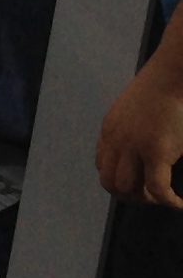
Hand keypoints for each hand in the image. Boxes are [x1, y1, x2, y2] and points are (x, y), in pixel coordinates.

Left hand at [97, 57, 182, 206]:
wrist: (175, 74)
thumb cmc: (164, 85)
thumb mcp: (135, 107)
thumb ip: (131, 125)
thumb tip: (145, 137)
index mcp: (110, 130)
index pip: (102, 165)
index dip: (118, 178)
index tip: (137, 183)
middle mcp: (116, 141)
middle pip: (109, 182)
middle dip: (128, 195)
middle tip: (150, 197)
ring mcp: (135, 148)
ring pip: (128, 188)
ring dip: (145, 199)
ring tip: (163, 199)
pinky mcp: (157, 152)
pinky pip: (157, 188)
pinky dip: (168, 200)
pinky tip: (179, 203)